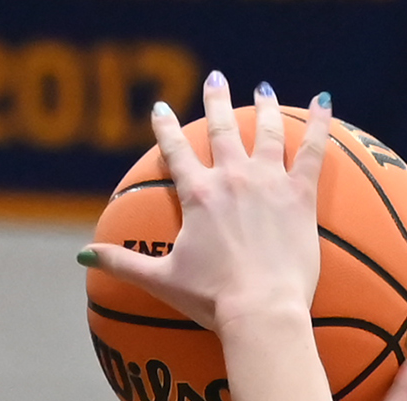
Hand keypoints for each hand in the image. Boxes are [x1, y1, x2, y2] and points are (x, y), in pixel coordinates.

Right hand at [83, 76, 323, 336]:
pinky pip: (314, 151)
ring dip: (263, 108)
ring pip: (267, 132)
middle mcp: (231, 178)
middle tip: (215, 80)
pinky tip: (322, 101)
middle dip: (216, 101)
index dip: (165, 128)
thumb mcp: (162, 281)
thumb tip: (83, 257)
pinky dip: (319, 124)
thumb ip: (123, 264)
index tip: (161, 109)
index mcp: (198, 195)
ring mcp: (267, 183)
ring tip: (262, 90)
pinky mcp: (300, 196)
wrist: (261, 313)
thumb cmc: (213, 302)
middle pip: (221, 129)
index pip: (175, 151)